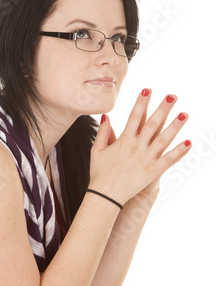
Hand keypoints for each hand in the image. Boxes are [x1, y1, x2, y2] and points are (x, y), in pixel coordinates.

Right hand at [89, 89, 190, 205]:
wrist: (105, 196)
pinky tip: (189, 142)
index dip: (142, 102)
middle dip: (163, 109)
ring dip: (175, 126)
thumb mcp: (97, 151)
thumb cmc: (99, 173)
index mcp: (123, 140)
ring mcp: (146, 159)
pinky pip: (169, 160)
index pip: (134, 116)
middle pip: (152, 124)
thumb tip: (106, 116)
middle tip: (173, 96)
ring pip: (163, 139)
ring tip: (185, 114)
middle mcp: (136, 147)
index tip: (148, 89)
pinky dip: (179, 151)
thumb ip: (103, 133)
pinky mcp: (153, 171)